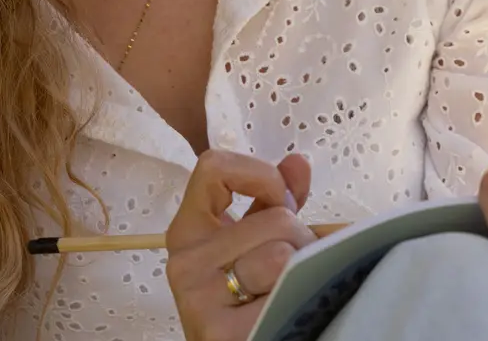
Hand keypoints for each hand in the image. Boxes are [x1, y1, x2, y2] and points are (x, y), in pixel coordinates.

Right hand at [165, 150, 316, 340]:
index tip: (281, 199)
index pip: (213, 167)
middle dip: (301, 239)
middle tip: (293, 267)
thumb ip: (273, 202)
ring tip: (289, 291)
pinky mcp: (221, 332)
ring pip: (283, 255)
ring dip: (303, 272)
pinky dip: (299, 300)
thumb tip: (297, 163)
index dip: (260, 174)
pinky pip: (286, 292)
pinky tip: (283, 312)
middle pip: (275, 218)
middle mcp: (184, 261)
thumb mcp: (254, 245)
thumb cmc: (245, 301)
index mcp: (188, 232)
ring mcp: (198, 297)